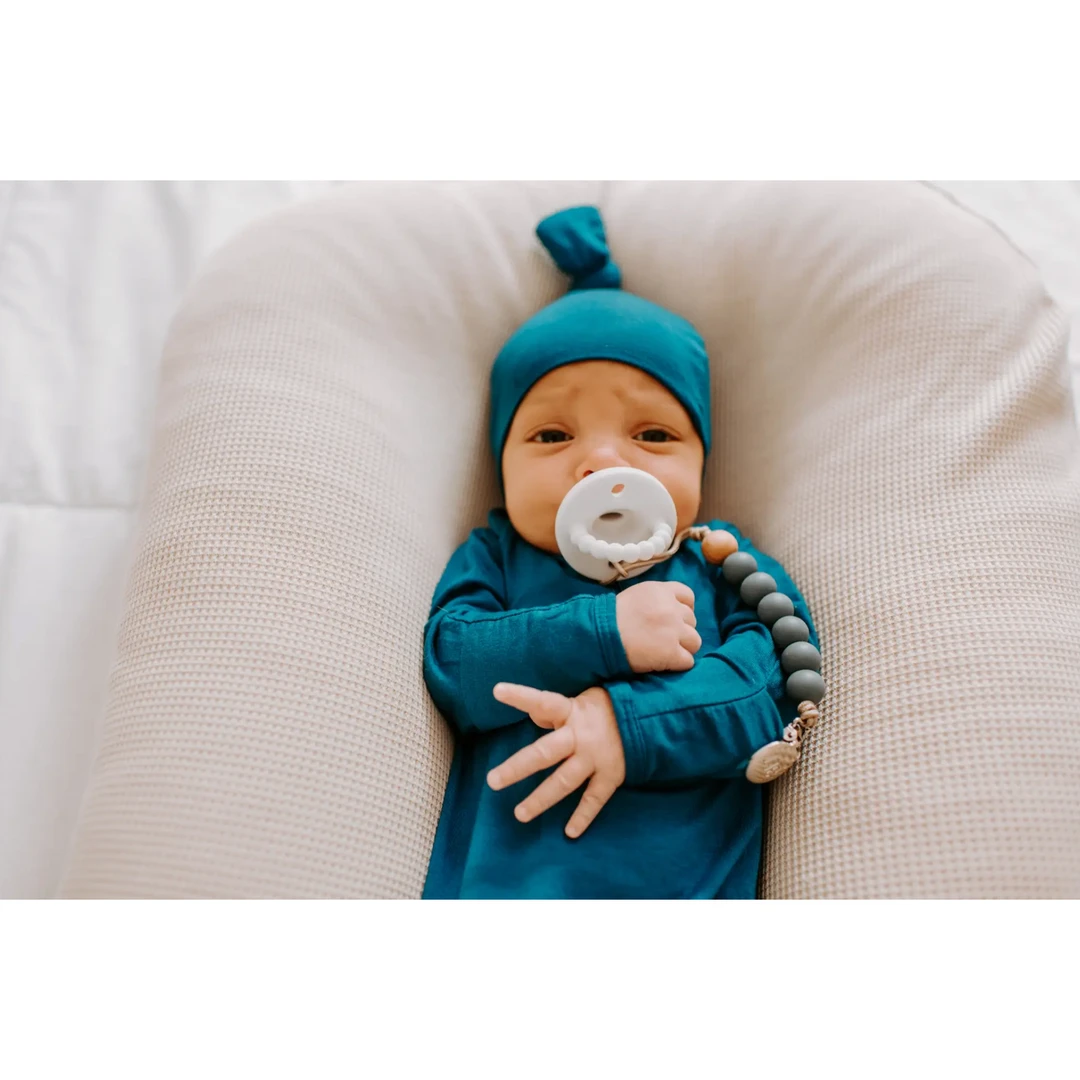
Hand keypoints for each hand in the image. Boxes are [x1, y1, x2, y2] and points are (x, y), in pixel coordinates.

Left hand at [488, 682, 625, 838]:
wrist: (652, 718)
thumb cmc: (609, 707)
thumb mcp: (584, 698)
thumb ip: (557, 709)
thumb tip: (533, 715)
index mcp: (572, 712)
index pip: (543, 702)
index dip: (521, 696)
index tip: (497, 691)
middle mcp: (581, 737)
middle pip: (544, 753)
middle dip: (517, 768)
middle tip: (492, 781)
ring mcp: (595, 759)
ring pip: (563, 782)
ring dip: (540, 799)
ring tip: (520, 814)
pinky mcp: (611, 776)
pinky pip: (594, 800)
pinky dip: (583, 816)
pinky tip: (569, 832)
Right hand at [616, 580, 700, 673]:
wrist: (600, 635)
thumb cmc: (612, 617)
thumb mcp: (636, 595)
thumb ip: (657, 599)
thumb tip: (671, 610)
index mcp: (662, 591)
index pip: (688, 596)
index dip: (683, 608)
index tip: (674, 618)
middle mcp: (672, 609)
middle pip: (692, 621)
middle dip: (681, 629)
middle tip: (664, 637)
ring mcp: (674, 631)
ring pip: (695, 641)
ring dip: (683, 647)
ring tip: (665, 651)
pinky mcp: (672, 653)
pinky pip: (688, 661)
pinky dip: (678, 664)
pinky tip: (664, 663)